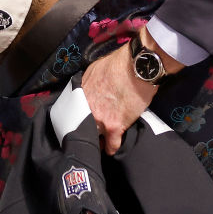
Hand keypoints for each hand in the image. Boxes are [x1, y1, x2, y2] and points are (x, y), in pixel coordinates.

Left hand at [81, 27, 182, 153]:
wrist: (138, 67)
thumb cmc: (119, 63)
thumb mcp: (94, 69)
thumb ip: (88, 83)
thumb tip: (88, 89)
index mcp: (81, 94)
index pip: (74, 113)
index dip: (78, 119)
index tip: (81, 122)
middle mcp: (86, 108)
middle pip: (82, 126)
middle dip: (86, 131)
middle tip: (90, 135)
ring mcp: (99, 119)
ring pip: (94, 137)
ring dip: (98, 141)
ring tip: (99, 145)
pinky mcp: (115, 127)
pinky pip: (111, 144)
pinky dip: (112, 148)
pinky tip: (111, 150)